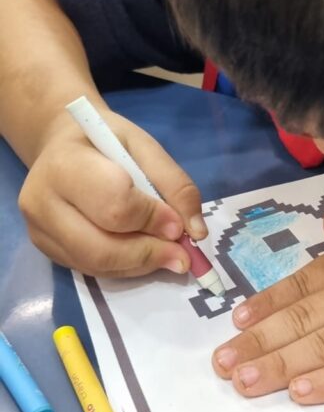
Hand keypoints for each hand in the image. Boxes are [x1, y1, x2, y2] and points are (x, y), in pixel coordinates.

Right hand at [19, 105, 205, 276]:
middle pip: (100, 247)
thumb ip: (175, 185)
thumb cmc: (106, 142)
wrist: (63, 146)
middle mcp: (40, 201)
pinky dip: (126, 267)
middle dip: (149, 253)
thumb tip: (196, 233)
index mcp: (64, 164)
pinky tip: (143, 252)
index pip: (113, 205)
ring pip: (97, 265)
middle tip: (183, 254)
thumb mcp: (146, 148)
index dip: (152, 219)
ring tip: (169, 253)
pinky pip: (92, 270)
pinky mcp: (47, 251)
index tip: (179, 225)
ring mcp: (39, 230)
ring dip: (142, 264)